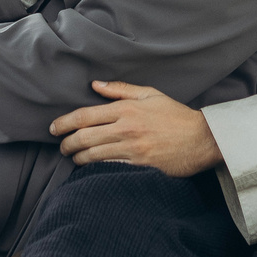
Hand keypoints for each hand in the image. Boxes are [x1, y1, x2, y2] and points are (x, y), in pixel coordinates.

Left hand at [50, 81, 223, 174]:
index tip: (53, 129)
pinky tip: (90, 170)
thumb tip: (95, 85)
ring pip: (92, 156)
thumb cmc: (176, 116)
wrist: (202, 139)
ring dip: (77, 159)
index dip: (63, 123)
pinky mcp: (139, 167)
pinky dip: (95, 170)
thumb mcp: (150, 95)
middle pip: (83, 137)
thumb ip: (121, 89)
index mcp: (126, 109)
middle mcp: (126, 129)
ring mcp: (132, 150)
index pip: (84, 116)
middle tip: (61, 147)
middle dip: (66, 144)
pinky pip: (108, 169)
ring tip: (73, 158)